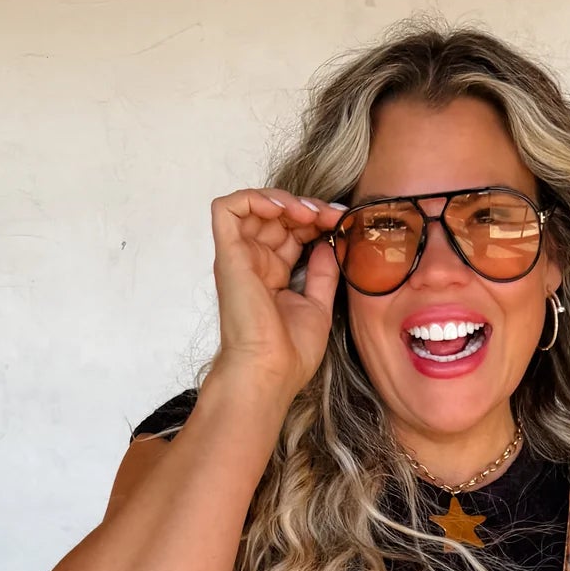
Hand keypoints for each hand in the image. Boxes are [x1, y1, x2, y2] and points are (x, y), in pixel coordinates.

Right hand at [209, 187, 347, 396]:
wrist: (269, 372)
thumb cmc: (290, 353)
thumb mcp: (318, 307)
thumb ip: (323, 274)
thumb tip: (328, 243)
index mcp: (272, 276)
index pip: (291, 233)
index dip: (315, 220)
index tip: (342, 222)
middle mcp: (254, 263)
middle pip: (276, 216)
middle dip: (307, 207)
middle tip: (332, 215)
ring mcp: (239, 257)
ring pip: (253, 205)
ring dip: (284, 200)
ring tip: (310, 213)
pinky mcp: (227, 254)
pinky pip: (228, 208)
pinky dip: (255, 198)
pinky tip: (284, 210)